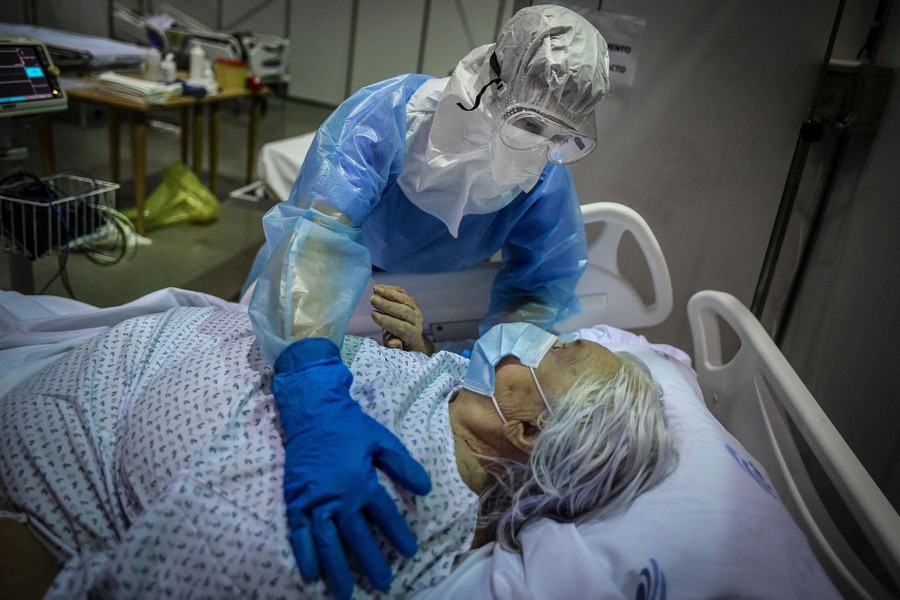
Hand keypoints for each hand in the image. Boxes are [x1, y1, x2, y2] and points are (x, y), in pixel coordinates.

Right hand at [272, 338, 431, 598]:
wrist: (312, 413)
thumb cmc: (350, 427)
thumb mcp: (383, 441)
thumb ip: (403, 466)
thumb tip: (427, 489)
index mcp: (361, 481)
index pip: (384, 515)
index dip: (398, 534)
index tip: (410, 552)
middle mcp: (338, 496)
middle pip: (356, 536)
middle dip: (371, 562)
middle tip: (384, 584)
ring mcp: (314, 500)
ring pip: (327, 541)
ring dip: (337, 568)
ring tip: (345, 592)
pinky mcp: (295, 500)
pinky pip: (299, 533)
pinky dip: (304, 554)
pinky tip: (310, 575)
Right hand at [370, 285, 435, 355]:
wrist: (412, 336)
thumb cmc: (400, 344)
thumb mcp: (397, 350)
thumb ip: (395, 347)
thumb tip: (392, 342)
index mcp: (413, 335)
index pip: (401, 327)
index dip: (387, 321)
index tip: (373, 314)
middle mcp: (417, 320)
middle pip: (403, 311)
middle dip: (386, 305)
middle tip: (373, 299)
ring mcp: (416, 309)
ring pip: (404, 299)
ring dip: (389, 293)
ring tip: (375, 290)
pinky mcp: (412, 301)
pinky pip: (403, 293)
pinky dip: (391, 289)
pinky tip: (380, 287)